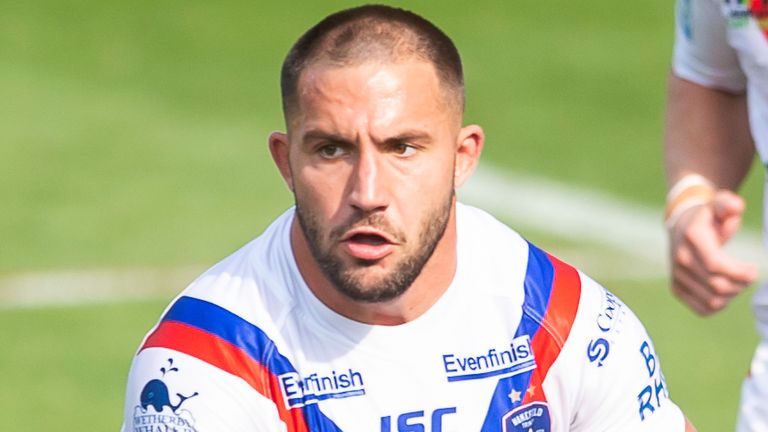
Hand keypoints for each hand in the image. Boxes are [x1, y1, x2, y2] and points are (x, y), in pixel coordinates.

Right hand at [668, 190, 758, 314]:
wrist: (680, 226)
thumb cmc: (708, 218)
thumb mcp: (719, 205)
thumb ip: (728, 204)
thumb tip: (734, 207)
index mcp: (692, 238)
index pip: (716, 266)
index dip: (740, 273)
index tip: (754, 270)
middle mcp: (680, 258)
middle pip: (717, 286)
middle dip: (740, 284)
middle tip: (748, 275)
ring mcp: (676, 275)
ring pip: (712, 300)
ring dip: (732, 295)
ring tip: (736, 283)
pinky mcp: (676, 288)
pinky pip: (702, 309)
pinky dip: (719, 305)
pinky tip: (724, 292)